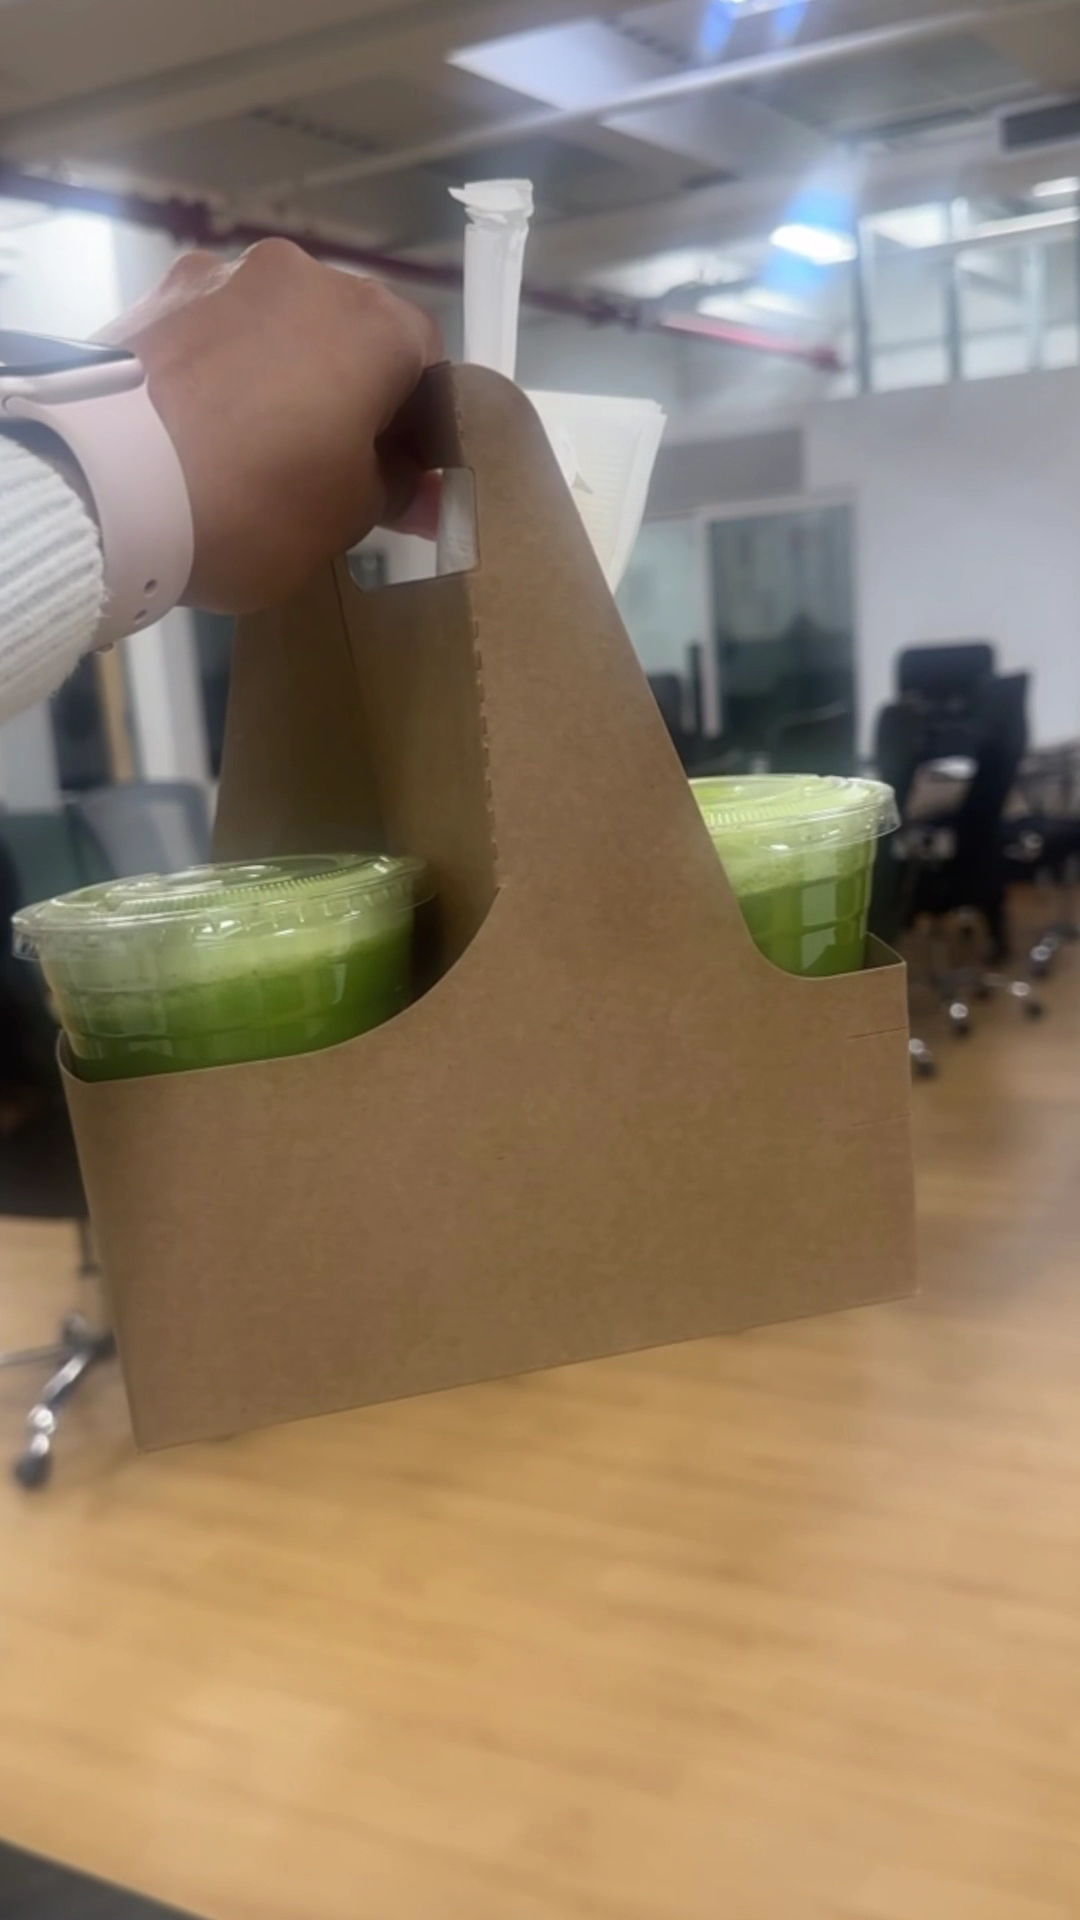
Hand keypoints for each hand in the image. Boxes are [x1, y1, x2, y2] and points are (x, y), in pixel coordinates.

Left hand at [99, 239, 441, 614]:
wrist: (106, 483)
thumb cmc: (256, 502)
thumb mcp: (347, 517)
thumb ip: (396, 489)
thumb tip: (423, 487)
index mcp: (373, 323)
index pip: (425, 361)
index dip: (418, 421)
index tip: (399, 472)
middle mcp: (304, 275)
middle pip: (346, 332)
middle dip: (346, 390)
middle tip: (325, 464)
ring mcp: (222, 274)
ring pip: (275, 326)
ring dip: (280, 373)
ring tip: (249, 446)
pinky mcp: (156, 294)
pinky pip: (213, 332)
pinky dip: (220, 369)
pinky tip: (199, 428)